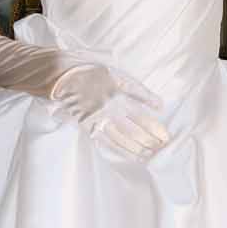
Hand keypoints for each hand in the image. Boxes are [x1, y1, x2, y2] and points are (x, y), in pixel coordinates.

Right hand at [50, 60, 170, 158]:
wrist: (61, 77)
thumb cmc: (88, 71)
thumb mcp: (114, 71)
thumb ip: (134, 87)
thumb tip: (155, 102)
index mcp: (119, 88)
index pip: (143, 101)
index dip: (154, 110)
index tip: (163, 119)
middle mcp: (112, 105)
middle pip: (138, 124)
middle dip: (153, 135)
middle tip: (165, 144)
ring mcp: (101, 117)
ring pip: (126, 136)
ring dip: (142, 146)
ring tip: (154, 154)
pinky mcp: (90, 126)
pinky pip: (110, 142)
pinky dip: (124, 150)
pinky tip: (135, 156)